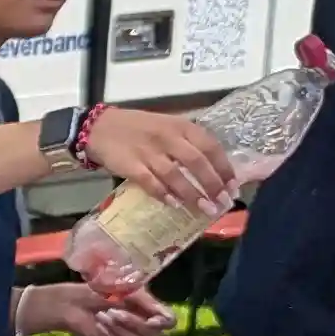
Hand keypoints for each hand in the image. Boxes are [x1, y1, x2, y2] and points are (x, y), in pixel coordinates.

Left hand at [22, 281, 175, 335]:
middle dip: (134, 322)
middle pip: (155, 334)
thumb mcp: (124, 290)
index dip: (163, 321)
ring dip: (120, 328)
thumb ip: (147, 302)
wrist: (69, 304)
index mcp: (146, 306)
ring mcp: (128, 335)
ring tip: (102, 315)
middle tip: (114, 311)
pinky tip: (98, 326)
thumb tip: (166, 318)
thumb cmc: (94, 291)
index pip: (169, 321)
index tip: (153, 319)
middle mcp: (141, 322)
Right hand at [83, 106, 235, 216]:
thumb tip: (214, 171)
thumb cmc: (139, 129)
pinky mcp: (131, 165)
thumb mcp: (168, 126)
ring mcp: (148, 152)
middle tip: (222, 202)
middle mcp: (167, 137)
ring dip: (192, 194)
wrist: (101, 127)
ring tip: (204, 209)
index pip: (209, 146)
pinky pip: (150, 183)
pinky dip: (164, 194)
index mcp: (180, 126)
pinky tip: (174, 205)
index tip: (233, 186)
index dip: (224, 167)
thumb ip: (188, 144)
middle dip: (212, 184)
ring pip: (175, 175)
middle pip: (196, 162)